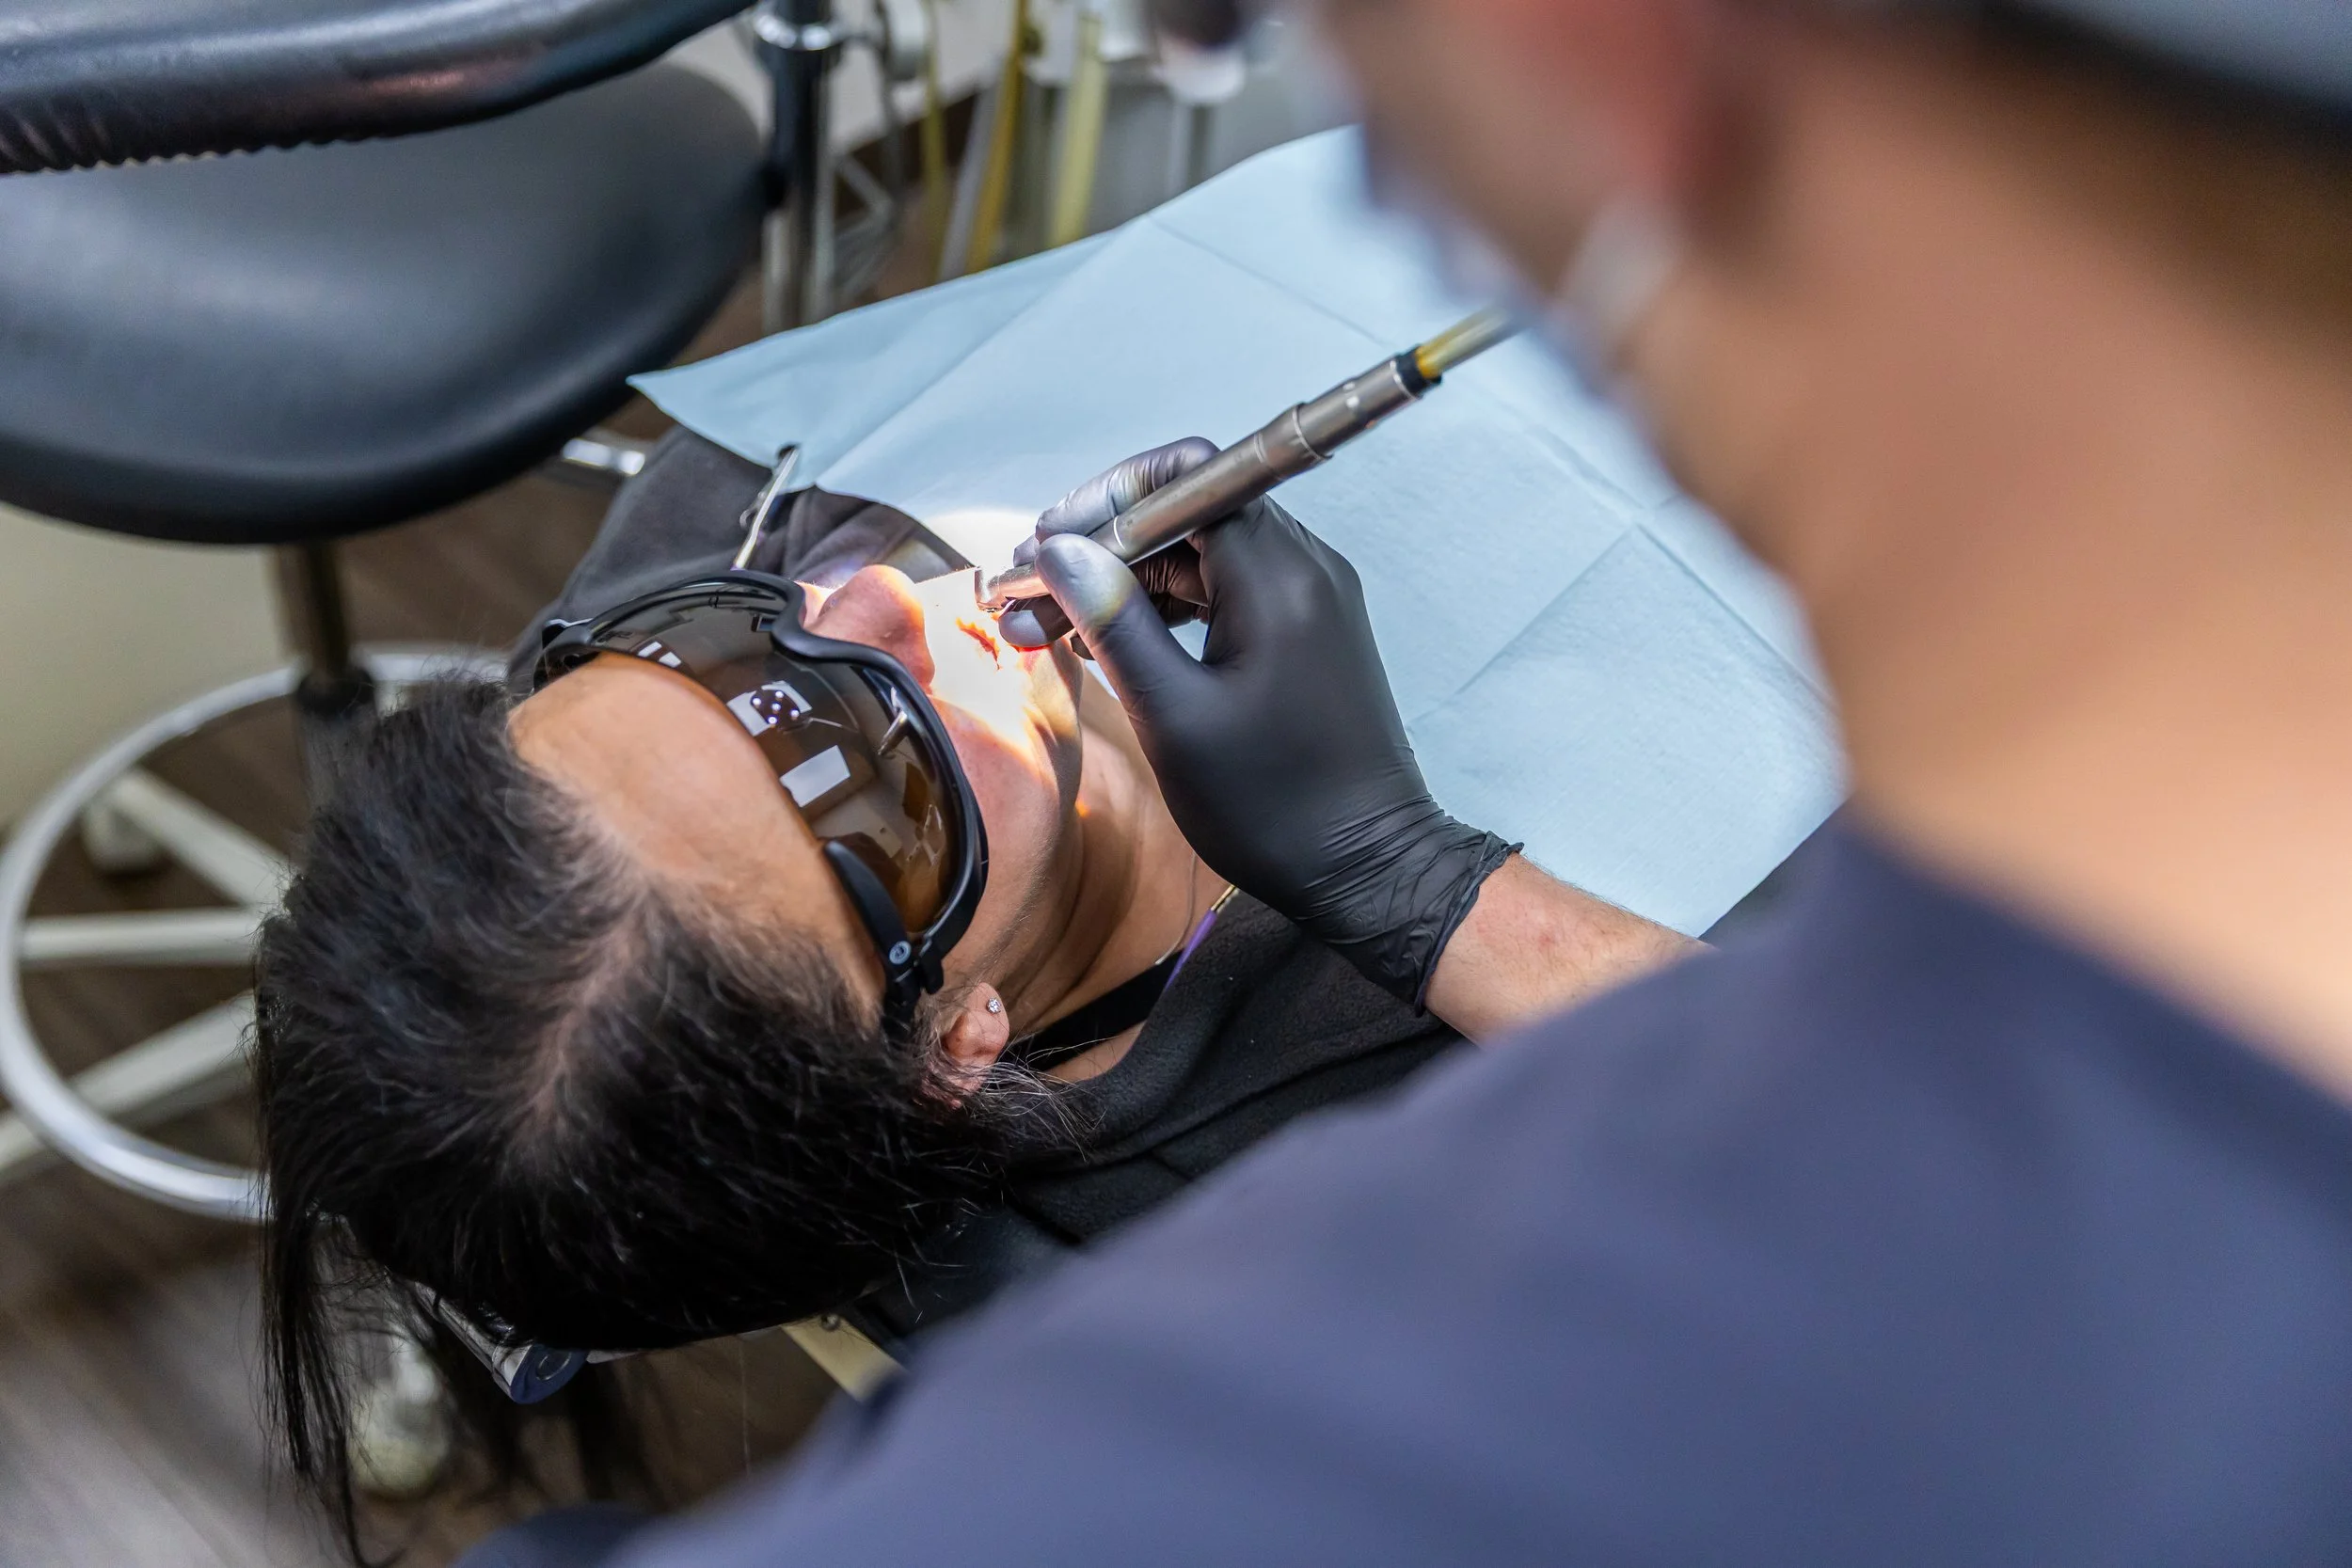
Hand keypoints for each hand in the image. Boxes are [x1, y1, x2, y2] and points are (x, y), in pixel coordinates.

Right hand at [1028, 455, 1514, 1005]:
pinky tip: (1108, 641)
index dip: (1104, 500)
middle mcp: (1303, 567)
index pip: (1184, 478)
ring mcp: (1309, 597)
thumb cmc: (1274, 805)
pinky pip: (1225, 589)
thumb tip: (1059, 552)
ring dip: (1123, 580)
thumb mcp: (1173, 716)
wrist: (1368, 869)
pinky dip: (1164, 607)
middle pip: (1187, 510)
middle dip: (1100, 545)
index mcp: (1277, 575)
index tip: (1044, 547)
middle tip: (1026, 596)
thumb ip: (1114, 621)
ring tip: (1047, 626)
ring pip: (1200, 553)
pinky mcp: (1305, 631)